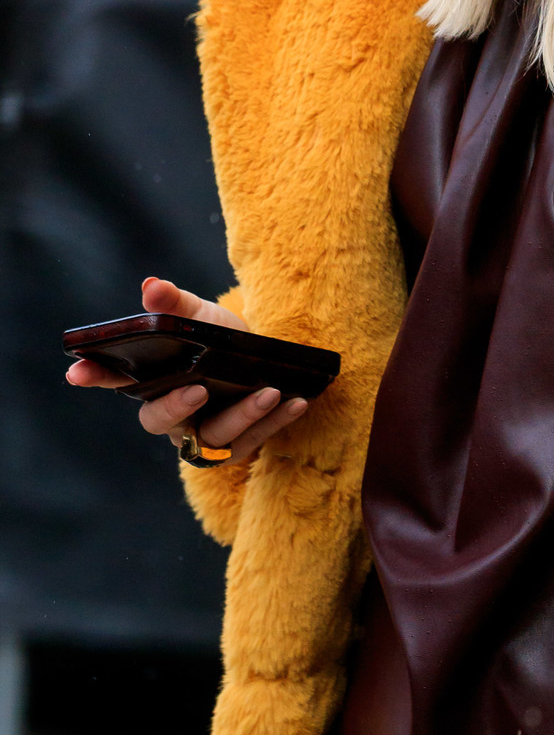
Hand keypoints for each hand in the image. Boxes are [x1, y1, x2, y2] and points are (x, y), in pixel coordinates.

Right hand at [65, 274, 306, 463]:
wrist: (265, 361)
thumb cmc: (222, 339)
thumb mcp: (202, 316)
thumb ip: (175, 303)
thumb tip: (151, 286)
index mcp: (154, 379)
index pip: (116, 379)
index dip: (96, 376)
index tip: (76, 372)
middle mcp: (172, 413)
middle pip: (158, 420)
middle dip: (176, 407)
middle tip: (199, 388)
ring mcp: (202, 434)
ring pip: (213, 437)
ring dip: (242, 415)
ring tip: (270, 392)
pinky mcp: (236, 448)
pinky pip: (255, 441)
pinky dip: (277, 422)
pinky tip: (297, 401)